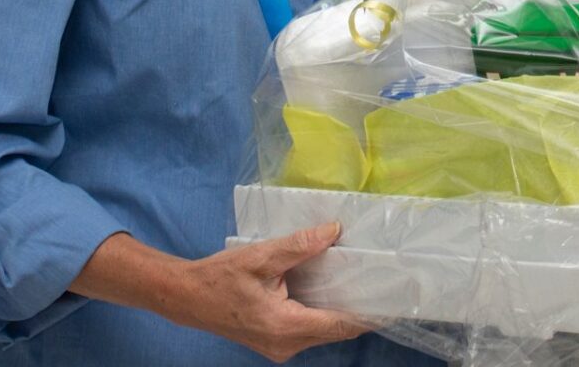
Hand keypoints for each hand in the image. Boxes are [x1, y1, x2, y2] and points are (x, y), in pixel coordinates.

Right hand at [164, 224, 372, 361]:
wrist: (186, 297)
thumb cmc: (220, 277)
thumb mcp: (261, 257)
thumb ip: (299, 246)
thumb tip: (334, 231)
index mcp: (286, 326)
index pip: (340, 324)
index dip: (369, 313)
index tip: (392, 298)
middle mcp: (287, 345)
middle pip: (336, 330)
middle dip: (358, 309)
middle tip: (382, 281)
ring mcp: (280, 347)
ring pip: (323, 330)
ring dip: (340, 310)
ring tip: (361, 280)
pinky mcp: (275, 342)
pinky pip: (308, 329)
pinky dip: (322, 311)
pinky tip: (330, 289)